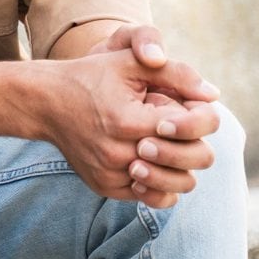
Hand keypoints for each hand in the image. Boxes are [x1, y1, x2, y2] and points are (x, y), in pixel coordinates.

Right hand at [34, 47, 220, 205]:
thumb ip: (176, 73)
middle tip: (177, 129)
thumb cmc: (91, 77)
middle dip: (193, 142)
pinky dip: (159, 181)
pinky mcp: (106, 188)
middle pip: (191, 161)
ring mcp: (111, 175)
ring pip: (176, 186)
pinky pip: (151, 196)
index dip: (195, 119)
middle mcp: (118, 154)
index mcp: (127, 121)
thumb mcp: (130, 62)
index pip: (189, 129)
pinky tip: (151, 162)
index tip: (178, 109)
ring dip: (181, 165)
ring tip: (167, 146)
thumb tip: (213, 96)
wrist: (46, 102)